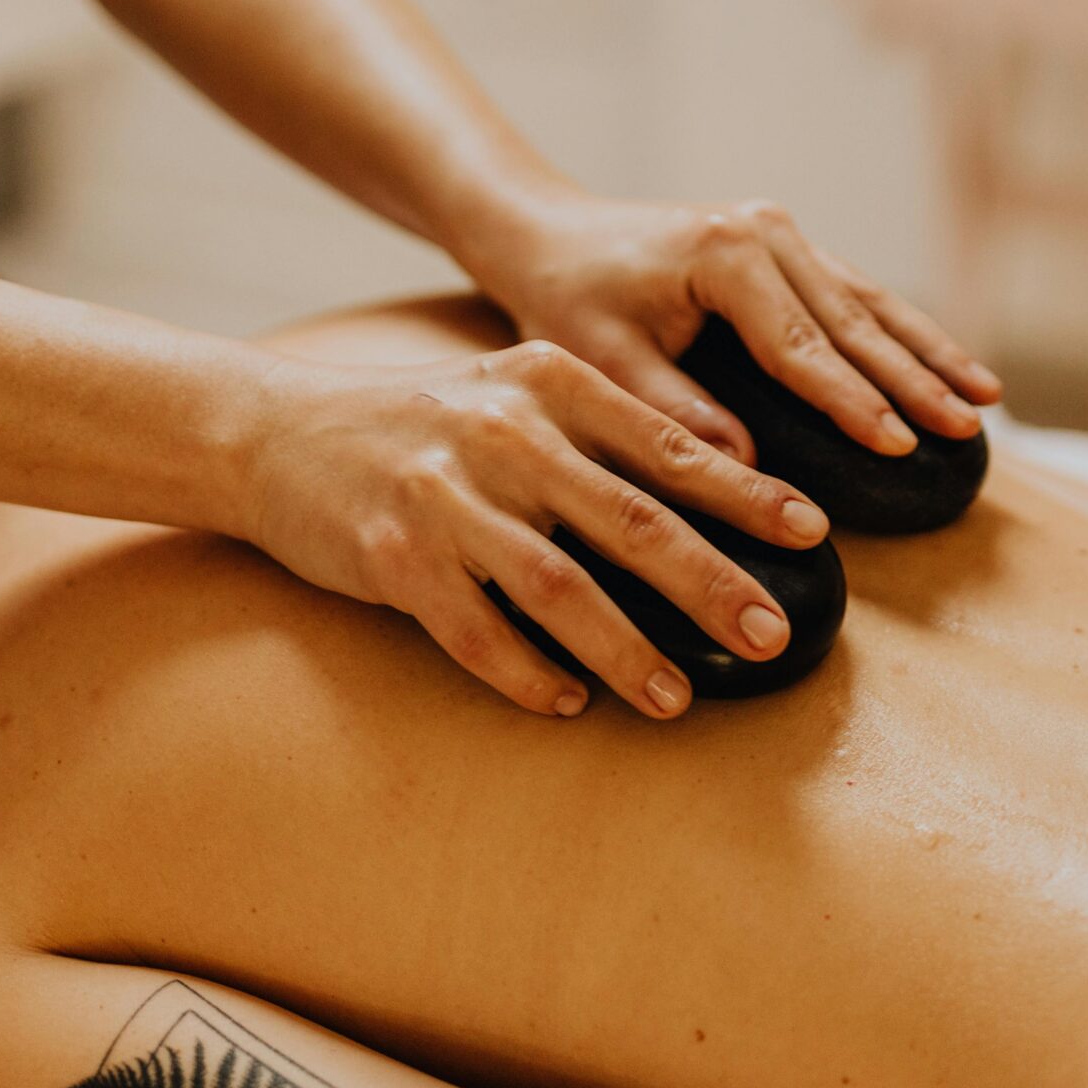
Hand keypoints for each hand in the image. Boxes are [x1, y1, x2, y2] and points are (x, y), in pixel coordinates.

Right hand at [237, 340, 829, 718]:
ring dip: (627, 649)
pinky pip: (476, 633)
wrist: (276, 434)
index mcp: (546, 382)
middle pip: (630, 519)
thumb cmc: (420, 424)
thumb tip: (717, 489)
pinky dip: (528, 674)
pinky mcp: (392, 557)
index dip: (744, 492)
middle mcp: (502, 433)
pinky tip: (570, 704)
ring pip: (559, 586)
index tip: (811, 533)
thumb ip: (600, 432)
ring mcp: (445, 495)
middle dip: (711, 582)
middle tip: (773, 634)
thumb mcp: (512, 397)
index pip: (666, 443)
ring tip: (678, 698)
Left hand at [462, 193, 1001, 466]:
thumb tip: (747, 469)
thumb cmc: (568, 298)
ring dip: (930, 352)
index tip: (900, 445)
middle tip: (965, 429)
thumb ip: (675, 412)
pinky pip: (857, 295)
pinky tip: (949, 366)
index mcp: (725, 254)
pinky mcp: (787, 246)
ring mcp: (782, 233)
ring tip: (986, 399)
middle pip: (853, 320)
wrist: (550, 234)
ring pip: (871, 303)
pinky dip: (905, 333)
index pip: (800, 344)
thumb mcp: (605, 361)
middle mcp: (766, 232)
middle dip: (914, 379)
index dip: (852, 400)